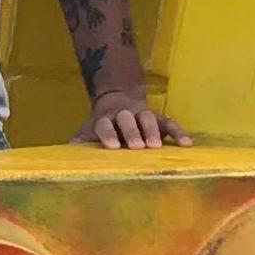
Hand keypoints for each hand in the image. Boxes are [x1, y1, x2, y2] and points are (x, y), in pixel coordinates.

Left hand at [75, 91, 190, 150]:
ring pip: (148, 118)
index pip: (105, 124)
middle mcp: (124, 114)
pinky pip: (171, 123)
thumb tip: (67, 156)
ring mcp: (143, 113)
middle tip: (137, 147)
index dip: (108, 134)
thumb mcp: (89, 130)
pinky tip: (186, 144)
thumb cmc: (103, 125)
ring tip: (156, 147)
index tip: (112, 147)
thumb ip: (81, 142)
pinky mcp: (159, 118)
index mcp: (105, 118)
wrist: (116, 98)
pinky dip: (178, 132)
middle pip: (127, 119)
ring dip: (152, 131)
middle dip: (132, 132)